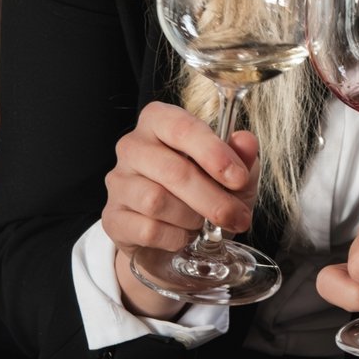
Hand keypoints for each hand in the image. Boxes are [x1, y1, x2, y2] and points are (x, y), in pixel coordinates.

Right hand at [101, 101, 259, 317]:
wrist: (175, 237)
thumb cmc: (205, 191)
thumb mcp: (232, 172)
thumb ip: (241, 155)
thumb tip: (245, 142)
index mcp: (160, 121)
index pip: (182, 128)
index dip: (213, 152)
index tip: (238, 178)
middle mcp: (132, 146)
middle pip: (173, 170)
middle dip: (213, 198)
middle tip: (236, 216)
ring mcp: (118, 181)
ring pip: (157, 201)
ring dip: (191, 218)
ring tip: (203, 223)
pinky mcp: (112, 217)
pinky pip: (147, 229)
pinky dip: (174, 237)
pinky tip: (183, 235)